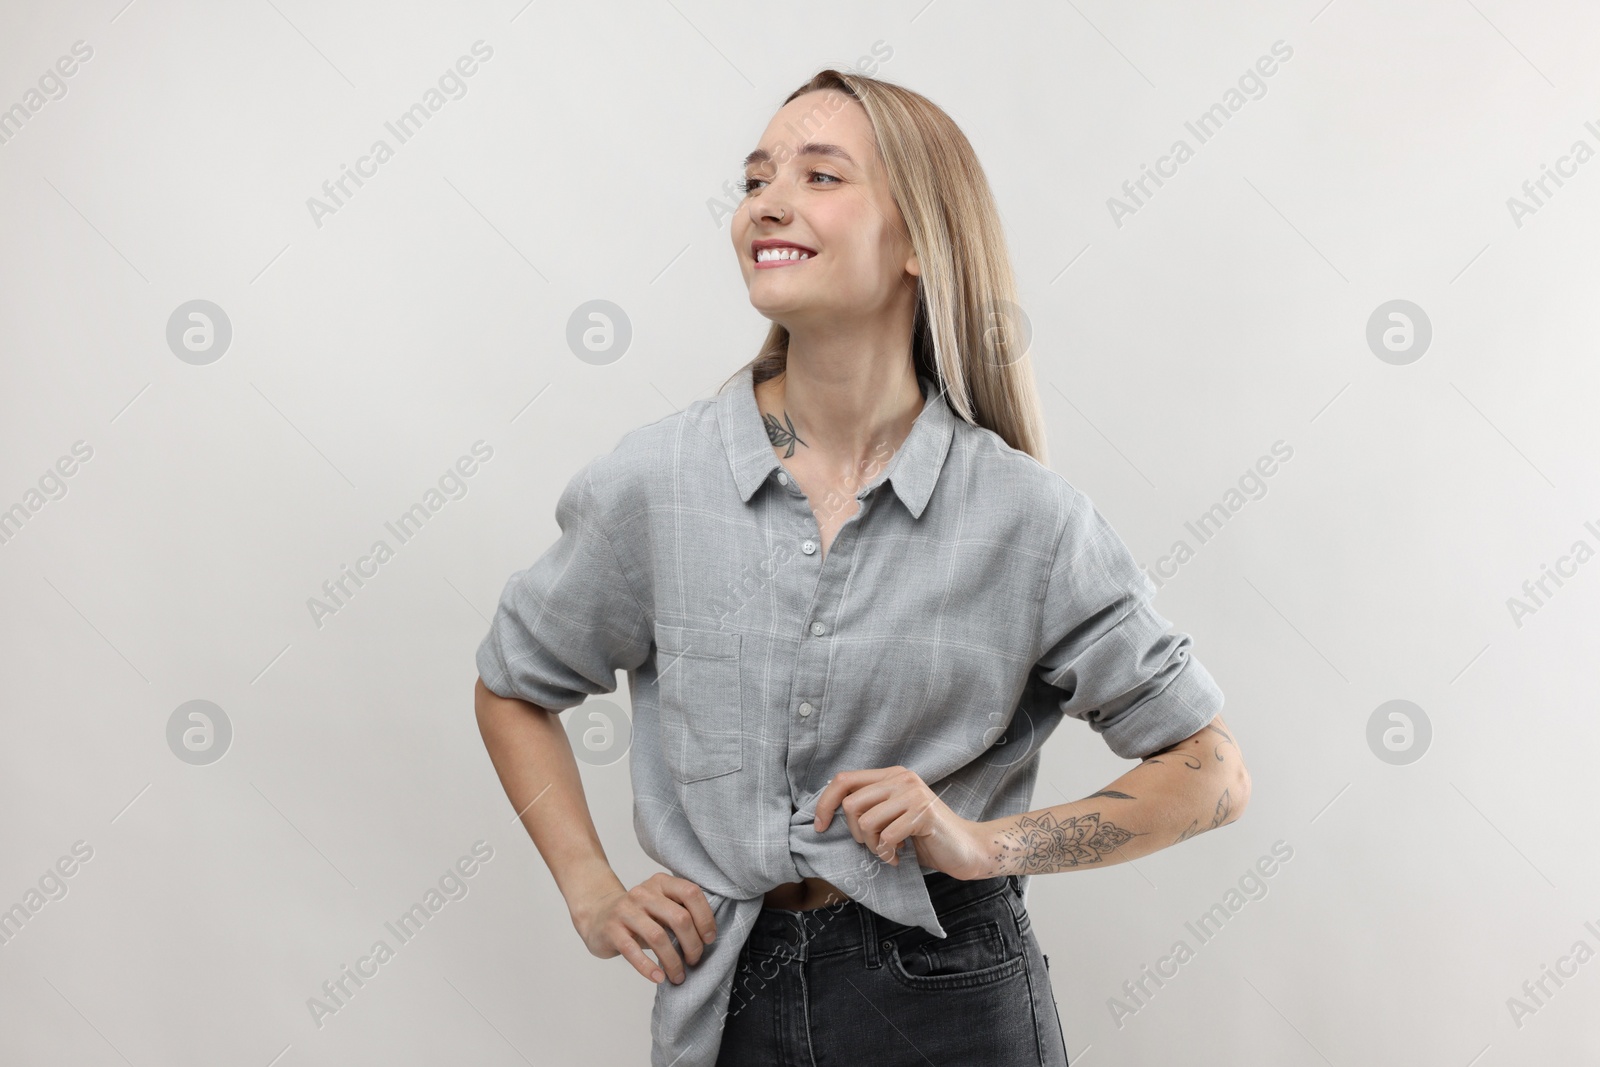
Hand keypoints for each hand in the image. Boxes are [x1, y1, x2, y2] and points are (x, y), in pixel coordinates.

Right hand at [571, 872, 717, 986]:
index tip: (709, 939)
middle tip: (695, 961)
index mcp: (661, 882)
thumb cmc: (639, 915)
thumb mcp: (660, 905)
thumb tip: (708, 937)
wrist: (597, 914)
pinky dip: (648, 967)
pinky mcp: (611, 929)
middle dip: (692, 944)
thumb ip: (681, 911)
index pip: (691, 893)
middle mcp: (643, 892)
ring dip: (673, 961)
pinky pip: (632, 951)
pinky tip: (658, 978)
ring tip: (678, 976)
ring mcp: (625, 910)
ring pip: (658, 936)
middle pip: (679, 917)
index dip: (705, 917)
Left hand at [813, 766, 992, 880]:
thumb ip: (870, 806)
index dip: (825, 803)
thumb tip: (828, 812)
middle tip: (875, 845)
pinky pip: (887, 837)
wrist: (967, 848)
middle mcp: (901, 778)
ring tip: (889, 851)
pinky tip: (900, 857)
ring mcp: (913, 794)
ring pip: (867, 822)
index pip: (843, 780)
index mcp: (891, 775)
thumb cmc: (925, 836)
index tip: (820, 827)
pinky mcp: (923, 813)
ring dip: (874, 846)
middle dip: (857, 834)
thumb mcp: (893, 815)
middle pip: (851, 804)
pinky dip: (888, 854)